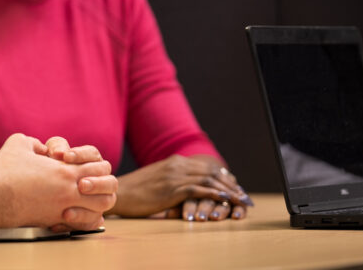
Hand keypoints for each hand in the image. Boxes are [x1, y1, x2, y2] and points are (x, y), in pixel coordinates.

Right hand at [0, 133, 117, 230]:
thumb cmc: (4, 170)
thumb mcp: (20, 142)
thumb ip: (37, 142)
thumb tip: (43, 149)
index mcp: (65, 169)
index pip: (100, 166)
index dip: (97, 165)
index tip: (87, 166)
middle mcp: (69, 189)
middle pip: (109, 188)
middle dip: (105, 184)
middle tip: (92, 183)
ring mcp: (64, 207)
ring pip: (101, 207)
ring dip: (99, 202)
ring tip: (89, 198)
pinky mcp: (55, 220)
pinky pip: (84, 223)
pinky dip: (87, 219)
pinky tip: (77, 214)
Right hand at [110, 155, 250, 220]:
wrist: (118, 192)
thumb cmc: (135, 191)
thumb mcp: (157, 181)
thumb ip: (172, 180)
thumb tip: (187, 190)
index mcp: (174, 162)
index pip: (206, 167)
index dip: (223, 177)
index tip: (235, 187)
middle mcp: (177, 165)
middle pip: (211, 172)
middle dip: (231, 184)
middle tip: (244, 196)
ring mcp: (175, 175)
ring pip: (209, 179)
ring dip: (229, 190)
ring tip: (242, 200)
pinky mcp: (172, 187)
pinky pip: (200, 189)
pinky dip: (216, 194)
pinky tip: (226, 200)